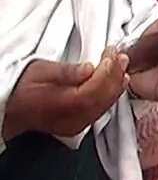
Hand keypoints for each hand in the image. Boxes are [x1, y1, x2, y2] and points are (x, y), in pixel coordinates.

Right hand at [3, 51, 128, 141]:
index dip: (106, 71)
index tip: (112, 54)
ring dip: (117, 84)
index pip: (93, 90)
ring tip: (123, 65)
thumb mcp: (40, 71)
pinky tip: (118, 82)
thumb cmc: (23, 87)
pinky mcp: (81, 125)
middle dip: (115, 75)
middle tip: (122, 56)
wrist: (13, 109)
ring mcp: (78, 125)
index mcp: (61, 105)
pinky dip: (112, 94)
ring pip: (105, 105)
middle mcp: (72, 119)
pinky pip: (102, 109)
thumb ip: (66, 72)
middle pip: (102, 98)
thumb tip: (89, 68)